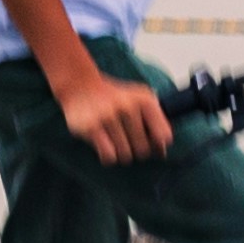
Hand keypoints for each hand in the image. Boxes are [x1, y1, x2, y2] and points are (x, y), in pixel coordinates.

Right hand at [52, 63, 174, 165]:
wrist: (80, 85)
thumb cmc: (114, 98)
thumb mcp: (139, 100)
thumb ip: (156, 123)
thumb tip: (162, 154)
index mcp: (144, 100)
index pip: (164, 136)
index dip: (157, 145)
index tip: (148, 142)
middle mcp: (128, 107)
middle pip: (143, 150)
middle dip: (136, 150)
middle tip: (126, 139)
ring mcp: (109, 117)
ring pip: (125, 155)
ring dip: (120, 153)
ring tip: (113, 139)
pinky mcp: (92, 128)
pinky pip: (109, 156)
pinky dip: (108, 156)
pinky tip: (104, 144)